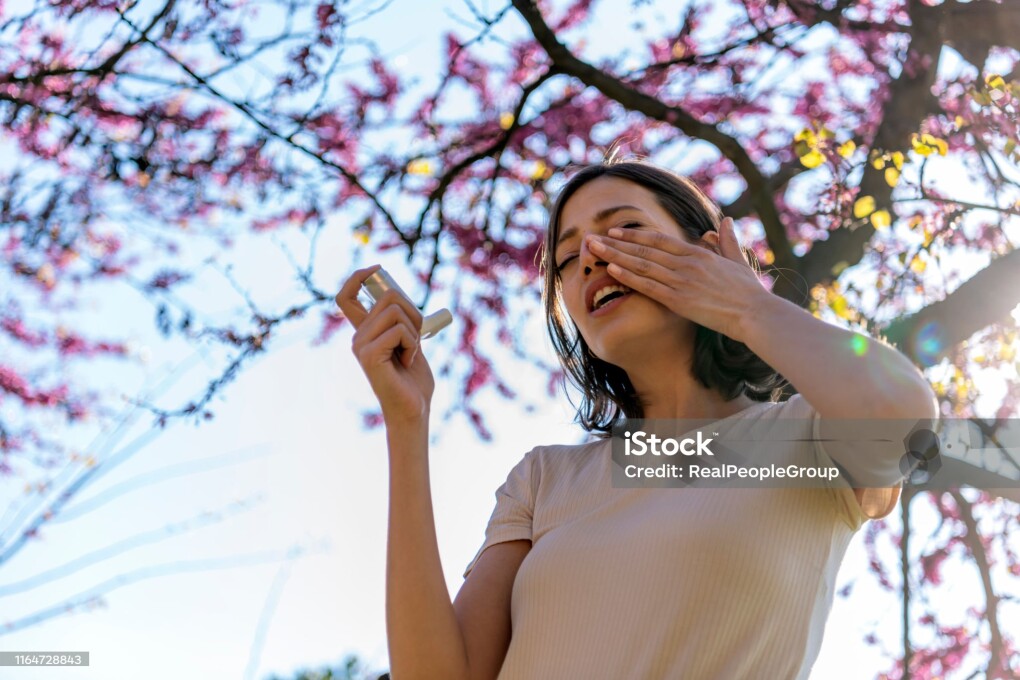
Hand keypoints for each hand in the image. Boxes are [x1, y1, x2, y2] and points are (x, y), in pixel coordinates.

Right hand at [336, 264, 434, 423]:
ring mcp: (360, 345)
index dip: (358, 277)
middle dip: (413, 313)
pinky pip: (399, 331)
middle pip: (388, 296)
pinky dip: (413, 345)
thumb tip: (399, 294)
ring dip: (414, 331)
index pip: (346, 297)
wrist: (413, 409)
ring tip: (410, 354)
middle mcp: (358, 336)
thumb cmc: (413, 379)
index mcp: (365, 331)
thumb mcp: (410, 341)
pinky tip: (407, 363)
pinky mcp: (368, 355)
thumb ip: (403, 320)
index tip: (377, 268)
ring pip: (395, 311)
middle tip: (415, 340)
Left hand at [586, 217, 768, 341]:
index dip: (634, 234)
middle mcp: (686, 263)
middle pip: (643, 249)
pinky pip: (648, 286)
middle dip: (615, 242)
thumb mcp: (737, 260)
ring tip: (594, 249)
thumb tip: (724, 221)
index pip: (659, 239)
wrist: (754, 313)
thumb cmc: (747, 291)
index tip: (615, 231)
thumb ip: (727, 240)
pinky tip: (612, 270)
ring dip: (615, 256)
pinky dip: (629, 277)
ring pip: (641, 264)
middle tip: (592, 237)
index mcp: (698, 253)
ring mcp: (681, 280)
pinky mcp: (679, 300)